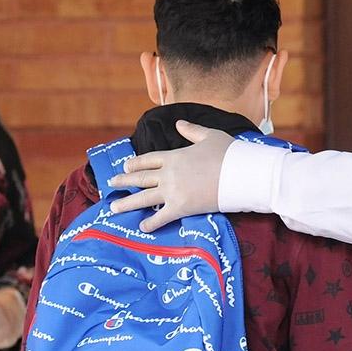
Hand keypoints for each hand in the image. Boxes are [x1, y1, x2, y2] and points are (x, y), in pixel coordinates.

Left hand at [107, 121, 233, 231]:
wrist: (240, 173)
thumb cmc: (228, 153)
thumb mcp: (209, 135)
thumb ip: (192, 130)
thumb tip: (178, 123)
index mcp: (173, 155)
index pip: (147, 159)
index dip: (134, 163)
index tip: (125, 167)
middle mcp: (168, 173)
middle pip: (140, 178)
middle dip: (124, 181)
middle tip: (111, 184)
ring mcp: (172, 191)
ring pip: (143, 198)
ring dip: (126, 204)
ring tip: (113, 208)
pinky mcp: (181, 208)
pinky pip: (161, 217)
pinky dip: (150, 223)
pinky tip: (141, 227)